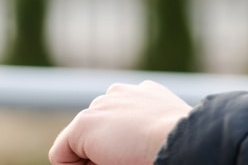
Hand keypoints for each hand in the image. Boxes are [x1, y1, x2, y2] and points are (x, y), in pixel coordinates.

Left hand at [49, 80, 192, 164]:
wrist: (182, 139)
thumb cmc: (181, 143)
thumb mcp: (167, 131)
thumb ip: (149, 128)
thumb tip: (127, 150)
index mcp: (145, 93)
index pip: (119, 120)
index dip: (123, 144)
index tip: (138, 155)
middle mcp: (121, 93)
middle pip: (99, 131)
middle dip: (106, 150)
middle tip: (129, 160)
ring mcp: (100, 106)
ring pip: (82, 142)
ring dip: (96, 157)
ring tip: (124, 160)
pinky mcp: (84, 123)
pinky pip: (61, 154)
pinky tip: (105, 164)